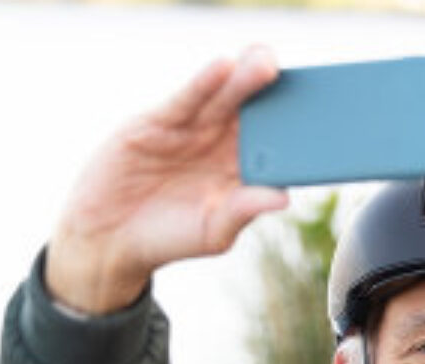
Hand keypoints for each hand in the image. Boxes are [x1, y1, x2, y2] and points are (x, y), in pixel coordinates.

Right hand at [45, 46, 289, 314]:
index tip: (316, 116)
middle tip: (292, 77)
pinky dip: (202, 83)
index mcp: (241, 169)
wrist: (108, 239)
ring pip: (223, 97)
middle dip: (272, 91)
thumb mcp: (211, 233)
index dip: (293, 126)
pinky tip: (221, 68)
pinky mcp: (158, 122)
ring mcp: (190, 129)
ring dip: (244, 78)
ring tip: (264, 64)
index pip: (275, 141)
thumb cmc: (167, 239)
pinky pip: (185, 99)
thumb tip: (282, 198)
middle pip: (253, 110)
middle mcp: (220, 143)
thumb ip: (242, 212)